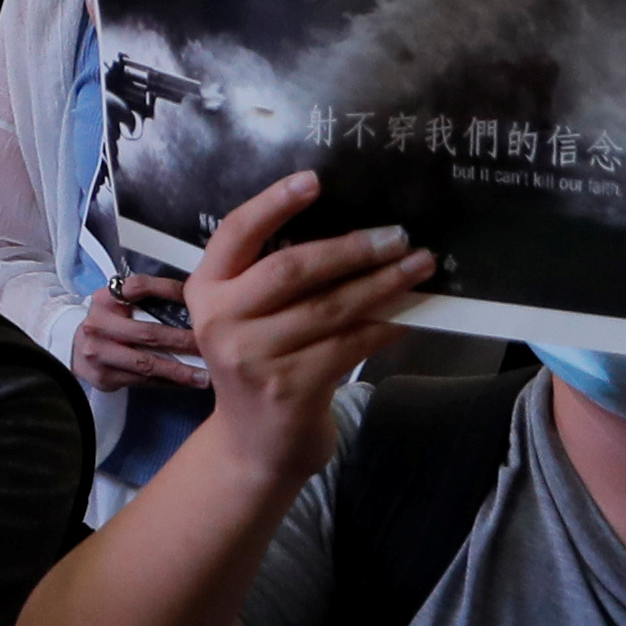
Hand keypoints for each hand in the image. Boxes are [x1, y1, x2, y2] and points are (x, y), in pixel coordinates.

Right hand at [69, 272, 209, 396]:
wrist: (75, 349)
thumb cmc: (108, 326)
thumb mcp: (118, 305)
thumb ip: (148, 300)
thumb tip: (194, 300)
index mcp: (105, 299)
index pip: (138, 287)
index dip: (168, 290)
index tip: (197, 299)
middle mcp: (98, 324)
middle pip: (149, 332)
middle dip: (184, 341)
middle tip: (209, 346)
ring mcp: (98, 351)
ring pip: (148, 363)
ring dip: (181, 370)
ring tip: (205, 376)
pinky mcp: (103, 376)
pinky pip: (144, 381)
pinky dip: (168, 382)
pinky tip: (185, 382)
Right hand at [184, 169, 433, 478]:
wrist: (253, 446)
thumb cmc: (259, 367)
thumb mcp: (246, 318)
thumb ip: (273, 281)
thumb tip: (351, 237)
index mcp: (206, 290)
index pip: (235, 232)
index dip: (274, 203)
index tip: (314, 179)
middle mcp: (221, 319)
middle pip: (291, 269)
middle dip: (352, 249)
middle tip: (399, 235)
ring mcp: (252, 356)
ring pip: (330, 308)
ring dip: (382, 285)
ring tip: (418, 267)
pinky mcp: (290, 388)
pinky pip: (350, 345)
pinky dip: (385, 327)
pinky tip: (409, 315)